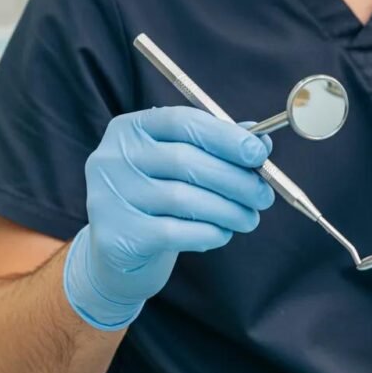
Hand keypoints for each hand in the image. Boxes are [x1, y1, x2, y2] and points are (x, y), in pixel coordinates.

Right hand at [64, 107, 274, 329]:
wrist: (118, 251)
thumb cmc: (160, 194)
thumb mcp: (186, 162)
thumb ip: (221, 147)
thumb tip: (263, 143)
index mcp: (133, 127)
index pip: (183, 121)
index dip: (225, 136)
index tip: (259, 153)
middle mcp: (113, 157)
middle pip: (185, 161)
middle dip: (235, 179)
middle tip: (264, 195)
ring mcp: (108, 196)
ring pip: (182, 198)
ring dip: (227, 210)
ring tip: (249, 218)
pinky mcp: (114, 235)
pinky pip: (173, 232)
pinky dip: (206, 232)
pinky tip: (222, 234)